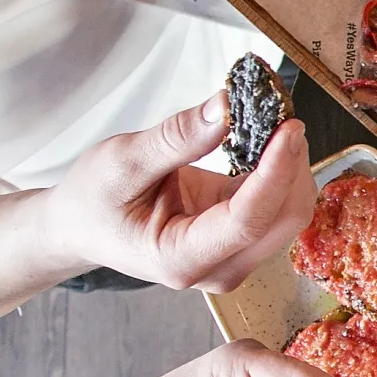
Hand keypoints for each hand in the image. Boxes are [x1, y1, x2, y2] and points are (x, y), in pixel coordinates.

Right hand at [42, 93, 314, 292]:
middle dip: (291, 165)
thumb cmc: (94, 200)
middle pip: (282, 219)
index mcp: (181, 259)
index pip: (248, 221)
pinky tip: (271, 139)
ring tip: (274, 121)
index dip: (275, 174)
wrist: (85, 225)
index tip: (289, 129)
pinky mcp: (244, 238)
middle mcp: (217, 268)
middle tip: (282, 113)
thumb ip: (176, 138)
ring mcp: (235, 256)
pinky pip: (278, 204)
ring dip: (291, 165)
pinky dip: (282, 170)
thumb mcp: (121, 161)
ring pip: (288, 212)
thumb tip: (226, 108)